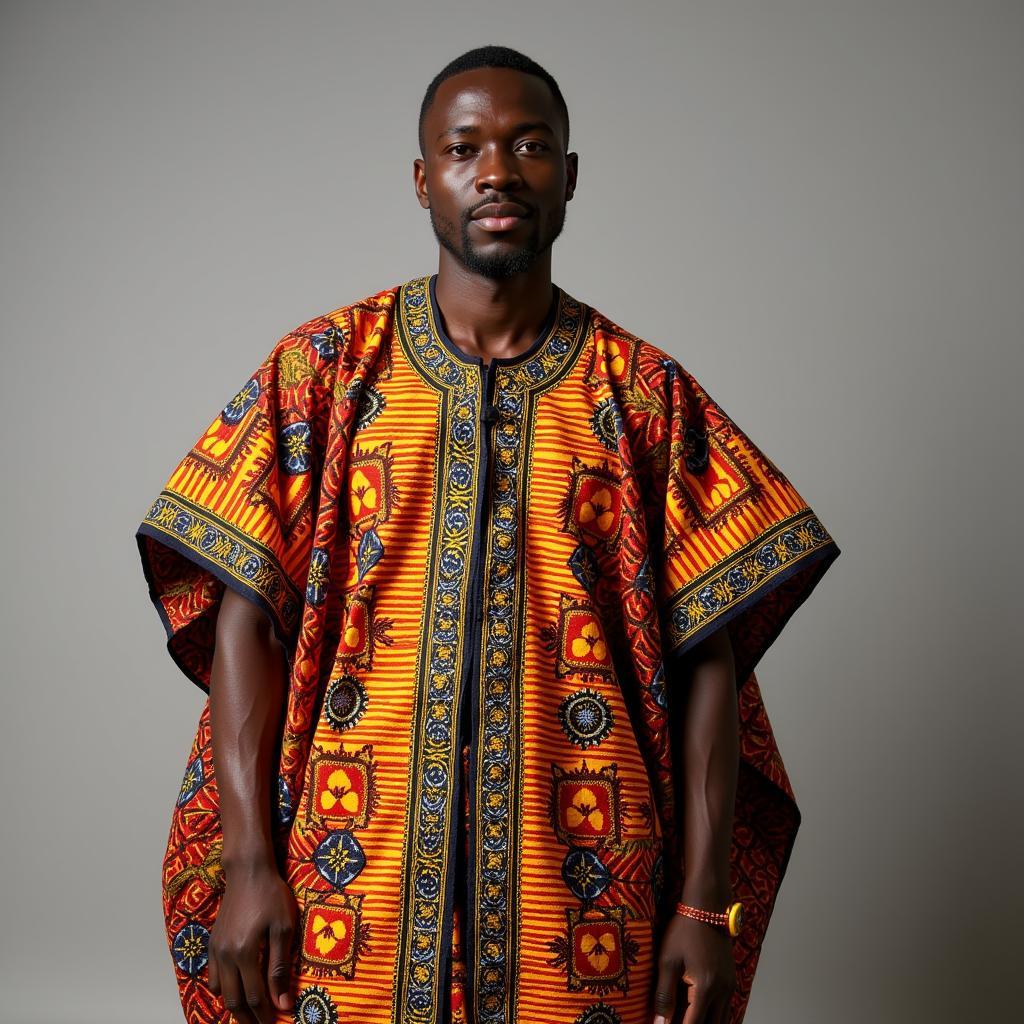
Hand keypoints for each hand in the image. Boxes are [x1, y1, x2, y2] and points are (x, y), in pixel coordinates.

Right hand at [207, 861, 298, 1023]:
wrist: (248, 872)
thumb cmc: (271, 895)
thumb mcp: (283, 929)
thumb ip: (280, 968)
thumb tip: (283, 1002)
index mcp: (244, 953)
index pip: (255, 997)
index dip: (265, 1015)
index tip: (276, 1022)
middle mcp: (226, 956)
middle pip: (234, 1000)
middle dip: (249, 1018)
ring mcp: (216, 950)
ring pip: (221, 992)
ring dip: (235, 1006)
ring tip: (251, 1013)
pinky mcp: (213, 943)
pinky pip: (212, 976)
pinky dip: (223, 990)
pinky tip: (236, 990)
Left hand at [652, 913, 735, 1023]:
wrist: (707, 908)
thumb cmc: (683, 931)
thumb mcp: (668, 961)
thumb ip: (664, 995)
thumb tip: (659, 1023)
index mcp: (705, 988)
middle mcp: (722, 992)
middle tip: (675, 1023)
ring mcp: (730, 987)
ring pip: (722, 1020)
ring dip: (705, 1023)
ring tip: (686, 1018)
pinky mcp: (732, 981)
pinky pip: (725, 1009)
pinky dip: (714, 1016)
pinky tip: (699, 1014)